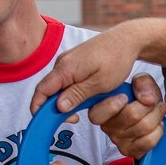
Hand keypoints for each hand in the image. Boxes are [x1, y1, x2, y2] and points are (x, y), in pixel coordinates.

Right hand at [30, 22, 152, 115]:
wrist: (126, 40)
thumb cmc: (116, 59)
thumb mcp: (100, 83)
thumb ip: (77, 95)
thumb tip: (58, 107)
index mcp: (65, 68)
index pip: (41, 91)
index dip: (39, 109)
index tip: (44, 124)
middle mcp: (61, 63)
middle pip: (47, 91)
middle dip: (55, 109)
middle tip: (74, 119)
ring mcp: (66, 62)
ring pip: (56, 87)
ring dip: (65, 101)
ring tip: (82, 110)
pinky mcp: (72, 63)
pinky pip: (64, 81)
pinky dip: (70, 93)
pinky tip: (84, 98)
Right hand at [90, 74, 165, 160]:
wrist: (150, 113)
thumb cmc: (140, 98)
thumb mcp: (140, 83)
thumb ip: (142, 82)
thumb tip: (147, 98)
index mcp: (101, 108)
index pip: (96, 115)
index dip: (112, 106)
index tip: (125, 97)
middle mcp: (107, 126)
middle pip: (132, 115)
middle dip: (150, 105)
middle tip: (154, 101)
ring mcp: (118, 140)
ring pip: (144, 127)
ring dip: (157, 116)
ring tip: (159, 110)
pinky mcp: (130, 150)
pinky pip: (149, 141)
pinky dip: (158, 130)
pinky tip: (157, 125)